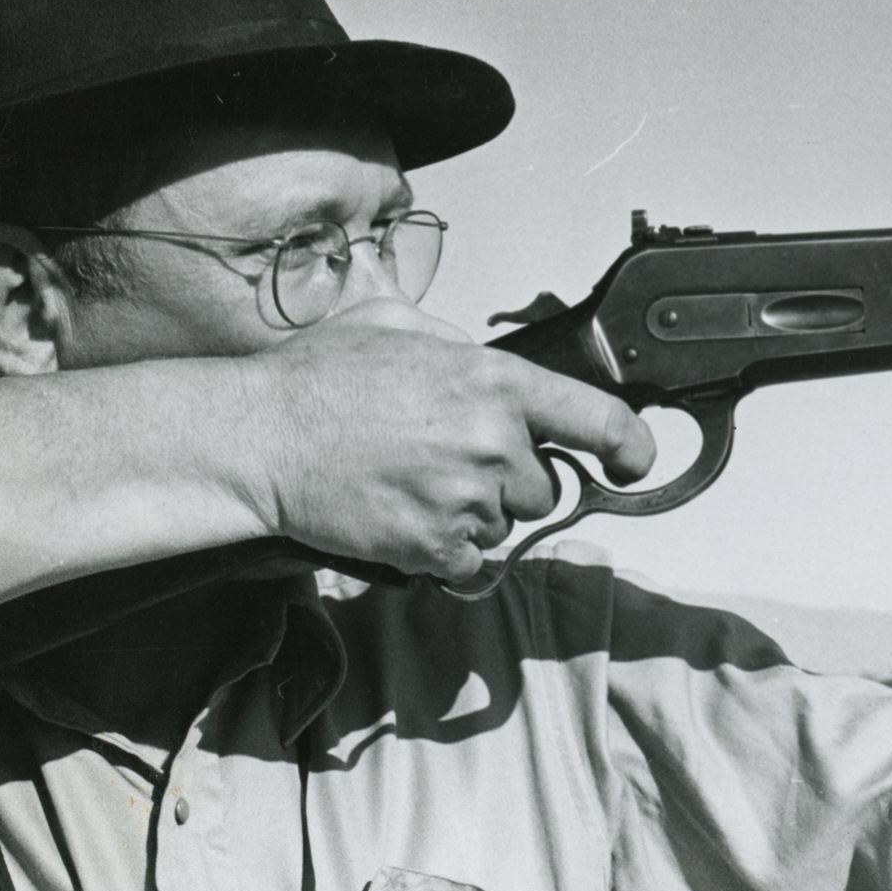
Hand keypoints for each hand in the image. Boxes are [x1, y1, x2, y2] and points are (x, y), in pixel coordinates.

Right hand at [239, 297, 656, 587]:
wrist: (258, 438)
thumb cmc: (316, 380)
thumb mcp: (398, 326)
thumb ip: (459, 346)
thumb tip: (490, 370)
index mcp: (495, 383)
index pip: (599, 420)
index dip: (630, 446)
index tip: (632, 462)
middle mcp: (494, 444)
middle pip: (544, 490)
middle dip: (508, 483)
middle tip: (444, 461)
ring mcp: (466, 501)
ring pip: (504, 528)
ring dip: (472, 517)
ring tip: (411, 484)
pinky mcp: (435, 548)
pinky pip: (468, 563)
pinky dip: (442, 550)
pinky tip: (400, 514)